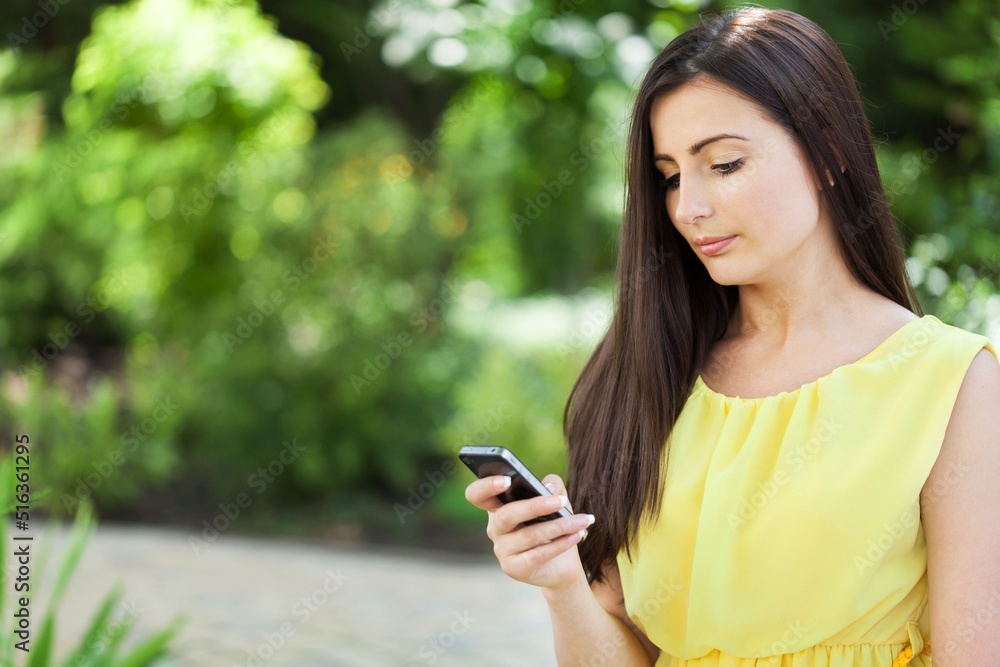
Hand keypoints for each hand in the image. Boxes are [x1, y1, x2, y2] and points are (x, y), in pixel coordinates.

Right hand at [465, 473, 594, 590]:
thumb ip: (552, 486)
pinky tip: (576, 535)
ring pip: (528, 535)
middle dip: (534, 506)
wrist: (562, 564)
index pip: (477, 495)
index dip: (486, 486)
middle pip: (505, 515)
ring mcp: (502, 551)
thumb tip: (547, 487)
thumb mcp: (556, 500)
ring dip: (559, 526)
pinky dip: (559, 544)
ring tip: (581, 520)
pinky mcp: (514, 569)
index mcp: (497, 507)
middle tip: (560, 501)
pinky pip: (537, 555)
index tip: (506, 480)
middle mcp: (494, 529)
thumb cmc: (554, 525)